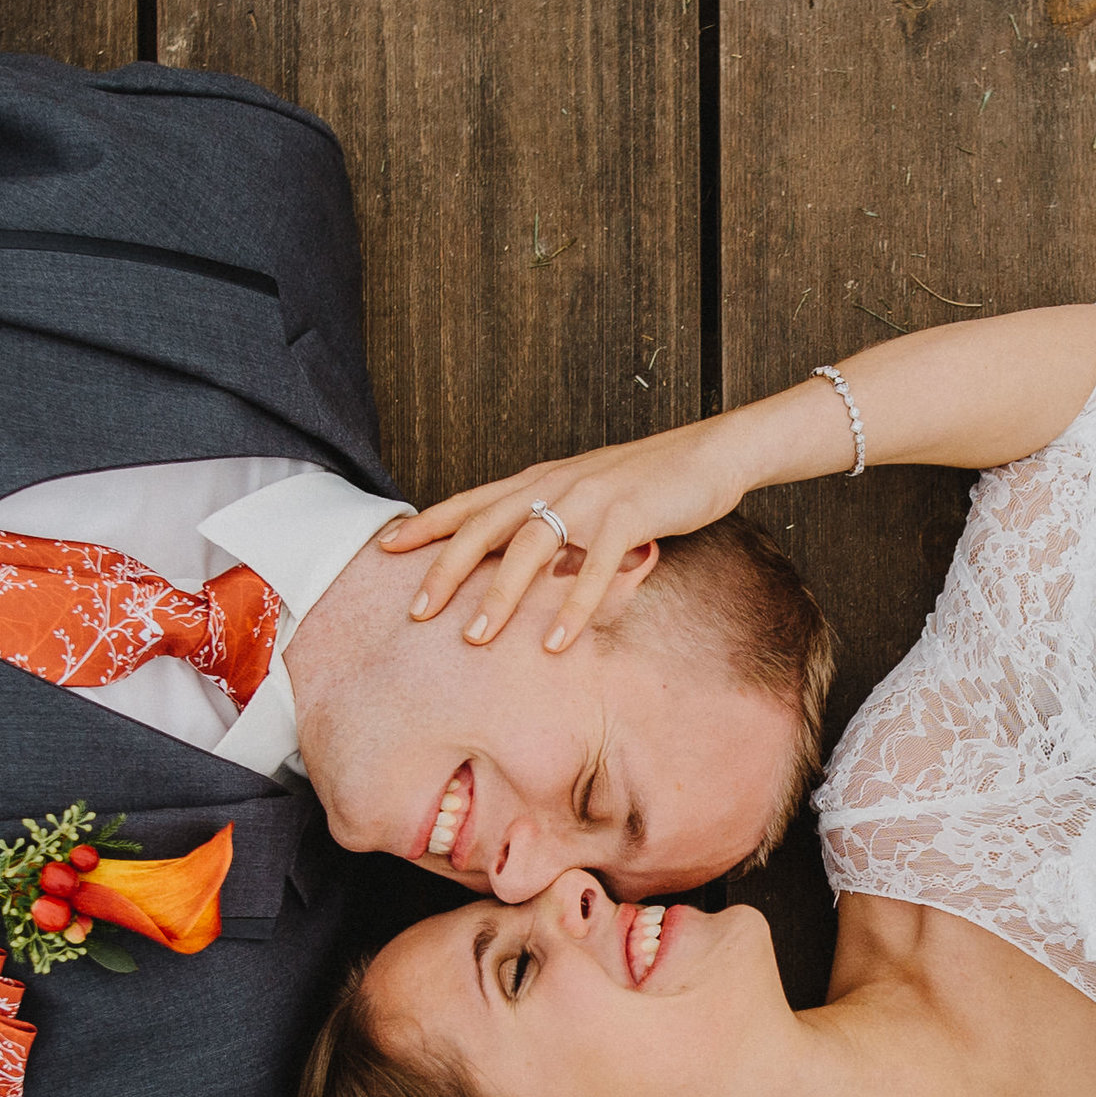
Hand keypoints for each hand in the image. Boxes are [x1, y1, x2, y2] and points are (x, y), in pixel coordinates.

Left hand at [382, 420, 749, 651]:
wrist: (708, 454)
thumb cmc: (646, 482)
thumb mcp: (585, 494)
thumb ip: (548, 518)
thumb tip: (514, 561)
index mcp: (539, 479)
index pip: (470, 502)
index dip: (427, 525)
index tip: (387, 550)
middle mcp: (555, 485)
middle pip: (486, 528)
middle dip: (446, 571)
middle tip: (417, 613)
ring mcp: (591, 499)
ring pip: (530, 550)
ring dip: (500, 597)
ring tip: (475, 639)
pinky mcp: (629, 516)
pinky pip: (594, 568)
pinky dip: (572, 607)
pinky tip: (556, 642)